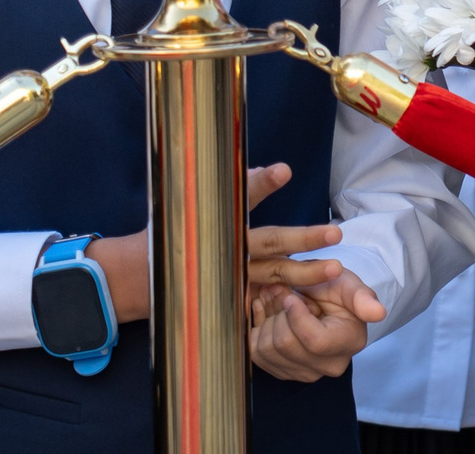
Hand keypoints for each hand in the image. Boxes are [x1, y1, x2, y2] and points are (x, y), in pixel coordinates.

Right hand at [87, 164, 322, 322]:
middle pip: (269, 242)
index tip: (284, 171)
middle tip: (336, 233)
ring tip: (336, 268)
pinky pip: (259, 302)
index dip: (262, 184)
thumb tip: (273, 170)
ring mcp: (229, 276)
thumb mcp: (199, 205)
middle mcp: (226, 248)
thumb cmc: (177, 232)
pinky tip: (308, 303)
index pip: (242, 197)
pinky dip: (282, 304)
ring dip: (305, 272)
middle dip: (303, 239)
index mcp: (220, 220)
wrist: (137, 276)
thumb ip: (241, 191)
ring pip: (272, 274)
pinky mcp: (228, 296)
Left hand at [248, 266, 383, 380]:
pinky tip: (267, 314)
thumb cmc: (338, 291)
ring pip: (267, 350)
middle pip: (286, 345)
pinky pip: (256, 355)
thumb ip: (362, 297)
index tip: (292, 296)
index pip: (314, 340)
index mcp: (350, 343)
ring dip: (265, 320)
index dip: (296, 316)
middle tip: (280, 292)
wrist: (323, 303)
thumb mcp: (350, 286)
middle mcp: (329, 366)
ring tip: (276, 301)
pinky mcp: (283, 373)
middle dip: (278, 313)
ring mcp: (305, 374)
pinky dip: (256, 330)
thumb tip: (378, 313)